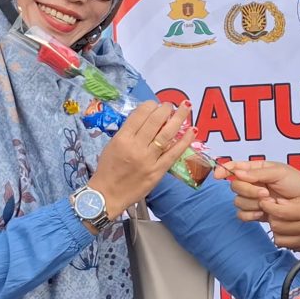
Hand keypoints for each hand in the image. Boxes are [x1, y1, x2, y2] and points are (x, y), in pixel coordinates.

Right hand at [87, 101, 194, 216]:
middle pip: (155, 121)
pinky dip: (185, 141)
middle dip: (165, 108)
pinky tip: (192, 130)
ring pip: (167, 134)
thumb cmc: (108, 169)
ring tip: (185, 107)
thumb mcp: (112, 145)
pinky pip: (174, 153)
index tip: (155, 104)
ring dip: (179, 118)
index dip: (151, 105)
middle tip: (170, 105)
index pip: (140, 115)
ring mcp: (149, 159)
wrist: (107, 194)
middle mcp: (136, 147)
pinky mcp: (158, 171)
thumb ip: (128, 132)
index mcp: (122, 138)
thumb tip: (146, 118)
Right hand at [214, 160, 299, 222]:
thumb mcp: (280, 172)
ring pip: (238, 202)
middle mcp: (251, 183)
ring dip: (251, 203)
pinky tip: (262, 213)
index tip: (218, 175)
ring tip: (268, 203)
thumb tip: (238, 173)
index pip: (234, 167)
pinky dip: (250, 215)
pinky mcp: (256, 212)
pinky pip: (242, 215)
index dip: (224, 170)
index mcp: (256, 169)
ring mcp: (253, 198)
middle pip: (235, 186)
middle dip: (248, 190)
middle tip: (266, 193)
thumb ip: (259, 173)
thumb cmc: (297, 183)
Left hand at [260, 195, 299, 255]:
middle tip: (273, 212)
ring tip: (281, 224)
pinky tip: (289, 233)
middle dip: (271, 217)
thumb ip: (297, 202)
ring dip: (277, 231)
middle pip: (276, 226)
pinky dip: (285, 240)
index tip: (266, 201)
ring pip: (279, 239)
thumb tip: (279, 203)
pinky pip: (289, 246)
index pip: (278, 211)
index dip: (268, 206)